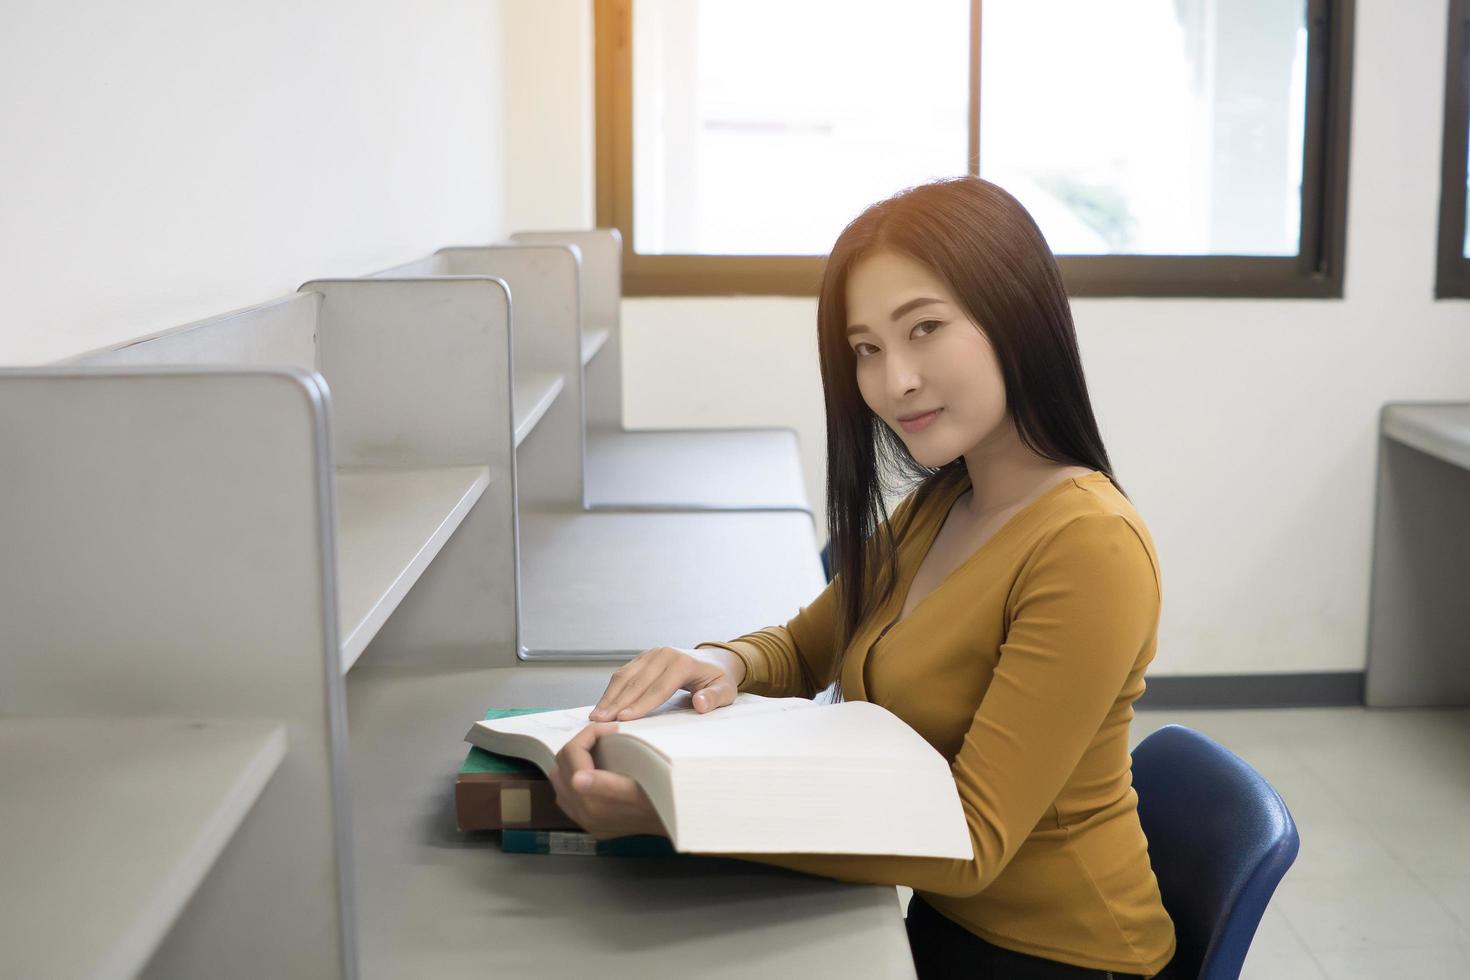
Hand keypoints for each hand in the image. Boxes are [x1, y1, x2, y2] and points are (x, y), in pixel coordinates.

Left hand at [548, 722, 666, 839]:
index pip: (573, 753)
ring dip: (573, 761)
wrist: (673, 820)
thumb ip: (605, 784)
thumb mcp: (640, 786)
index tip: (610, 728)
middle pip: (563, 763)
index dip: (589, 733)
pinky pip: (565, 796)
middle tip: (603, 736)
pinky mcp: (589, 825)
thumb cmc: (662, 795)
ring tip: (596, 752)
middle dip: (580, 744)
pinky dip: (572, 780)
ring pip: (559, 779)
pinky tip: (591, 774)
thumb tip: (577, 779)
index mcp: (593, 802)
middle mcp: (583, 814)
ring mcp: (584, 820)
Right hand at [589, 645, 745, 721]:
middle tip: (599, 722)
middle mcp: (663, 655)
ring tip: (595, 716)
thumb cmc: (718, 680)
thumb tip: (699, 704)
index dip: (641, 705)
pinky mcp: (643, 659)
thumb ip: (713, 698)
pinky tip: (602, 705)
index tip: (625, 719)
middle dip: (617, 703)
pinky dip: (611, 690)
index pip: (658, 688)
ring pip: (625, 676)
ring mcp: (651, 655)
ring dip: (608, 697)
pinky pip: (623, 674)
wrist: (714, 661)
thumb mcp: (725, 691)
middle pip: (636, 682)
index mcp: (682, 663)